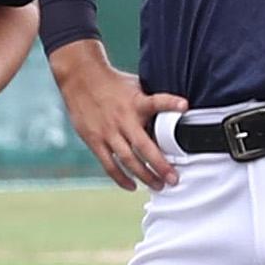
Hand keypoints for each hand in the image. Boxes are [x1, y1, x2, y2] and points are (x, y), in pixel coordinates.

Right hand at [52, 41, 187, 190]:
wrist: (80, 78)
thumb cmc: (112, 83)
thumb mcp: (135, 86)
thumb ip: (150, 101)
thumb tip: (176, 109)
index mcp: (136, 103)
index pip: (156, 102)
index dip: (170, 103)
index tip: (184, 106)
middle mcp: (123, 119)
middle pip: (144, 147)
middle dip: (160, 165)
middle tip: (173, 179)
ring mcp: (108, 132)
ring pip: (128, 160)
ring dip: (144, 176)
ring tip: (158, 185)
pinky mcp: (94, 140)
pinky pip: (109, 164)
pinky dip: (120, 178)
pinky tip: (132, 186)